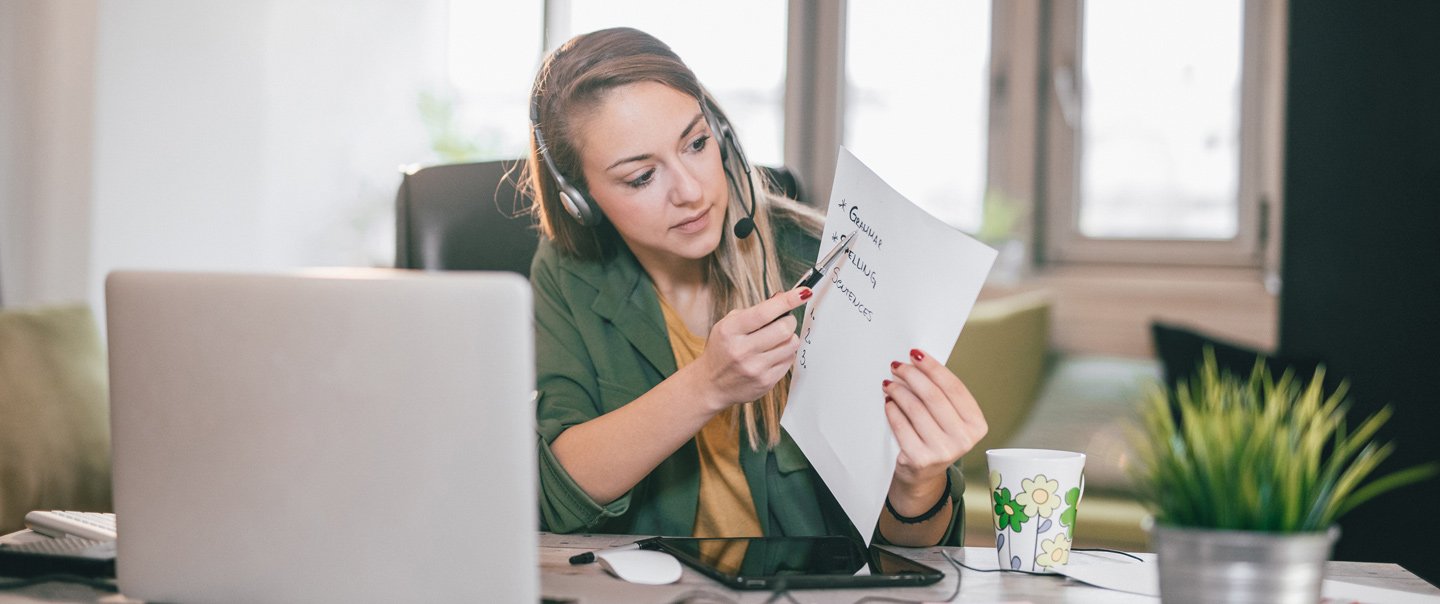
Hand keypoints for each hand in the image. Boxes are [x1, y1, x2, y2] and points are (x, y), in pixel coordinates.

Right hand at [692, 287, 809, 411]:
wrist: (711, 385)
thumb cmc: (722, 350)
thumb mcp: (729, 325)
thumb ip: (755, 311)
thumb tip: (782, 297)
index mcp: (730, 331)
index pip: (764, 312)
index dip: (788, 300)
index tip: (803, 292)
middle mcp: (742, 350)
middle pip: (784, 329)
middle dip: (790, 321)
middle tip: (784, 321)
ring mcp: (755, 368)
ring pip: (791, 344)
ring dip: (789, 337)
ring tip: (776, 339)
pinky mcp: (766, 382)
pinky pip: (789, 360)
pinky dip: (786, 353)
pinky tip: (773, 354)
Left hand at [882, 348, 987, 511]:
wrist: (922, 475)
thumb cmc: (935, 437)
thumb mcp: (948, 419)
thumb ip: (941, 395)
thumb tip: (917, 361)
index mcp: (977, 425)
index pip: (954, 388)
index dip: (933, 367)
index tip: (915, 353)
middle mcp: (964, 439)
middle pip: (934, 396)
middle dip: (912, 376)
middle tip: (897, 365)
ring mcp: (943, 451)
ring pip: (916, 409)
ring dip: (899, 391)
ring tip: (889, 383)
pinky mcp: (921, 459)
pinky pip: (901, 426)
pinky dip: (892, 410)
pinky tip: (888, 402)